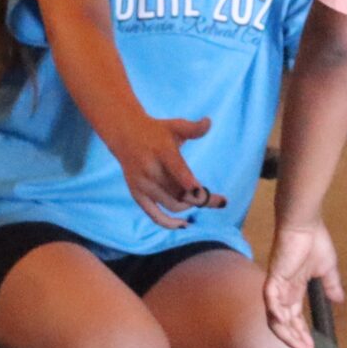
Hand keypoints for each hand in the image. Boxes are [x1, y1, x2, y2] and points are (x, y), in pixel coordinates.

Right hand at [113, 114, 225, 228]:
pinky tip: (185, 225)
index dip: (187, 181)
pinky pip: (154, 215)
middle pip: (178, 192)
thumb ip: (193, 128)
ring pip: (171, 204)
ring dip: (189, 206)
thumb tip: (209, 122)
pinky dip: (169, 223)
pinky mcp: (137, 194)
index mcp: (161, 151)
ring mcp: (142, 184)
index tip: (201, 191)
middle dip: (200, 198)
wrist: (125, 134)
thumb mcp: (175, 126)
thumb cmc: (158, 131)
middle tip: (221, 201)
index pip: (175, 168)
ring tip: (201, 199)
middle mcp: (150, 169)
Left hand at [264, 223, 343, 347]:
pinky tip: (288, 327)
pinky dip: (276, 316)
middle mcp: (283, 292)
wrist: (305, 224)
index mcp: (294, 290)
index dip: (302, 335)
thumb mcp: (327, 269)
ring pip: (275, 319)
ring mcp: (276, 286)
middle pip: (285, 324)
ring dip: (288, 335)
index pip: (295, 319)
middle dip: (296, 341)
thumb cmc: (314, 242)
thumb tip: (339, 300)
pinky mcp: (273, 279)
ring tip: (301, 347)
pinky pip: (270, 302)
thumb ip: (331, 285)